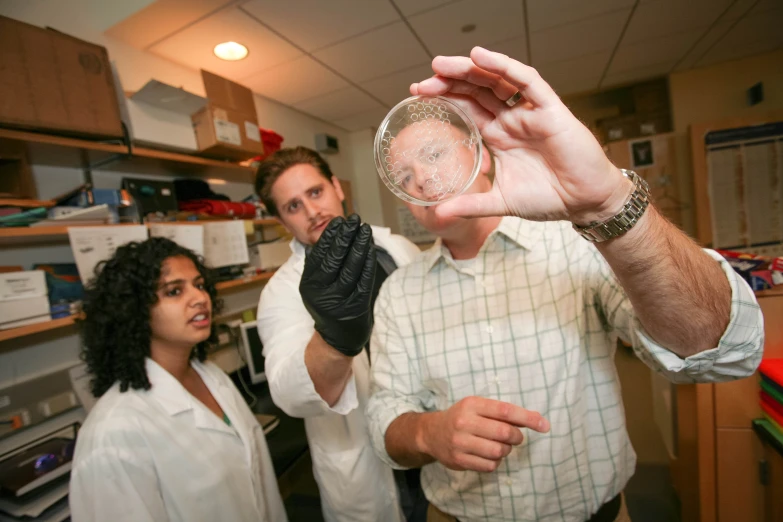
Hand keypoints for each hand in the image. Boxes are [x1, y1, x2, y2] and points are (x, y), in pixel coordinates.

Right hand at [299, 214, 376, 356]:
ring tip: (365, 229)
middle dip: (346, 235)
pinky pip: (365, 279)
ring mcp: (340, 300)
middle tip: (354, 219)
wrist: (336, 339)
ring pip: (352, 267)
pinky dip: (368, 261)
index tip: (339, 221)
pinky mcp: (357, 306)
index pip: (320, 254)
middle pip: (336, 258)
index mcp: (309, 284)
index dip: (330, 235)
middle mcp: (321, 292)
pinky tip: (371, 248)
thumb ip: (319, 263)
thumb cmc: (328, 304)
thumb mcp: (315, 285)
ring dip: (360, 245)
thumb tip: (329, 235)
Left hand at [410, 46, 631, 225]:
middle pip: (477, 90)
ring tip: (442, 64)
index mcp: (499, 136)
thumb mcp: (502, 202)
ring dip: (470, 70)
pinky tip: (481, 57)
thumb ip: (472, 206)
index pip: (468, 108)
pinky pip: (527, 81)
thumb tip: (440, 214)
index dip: (445, 98)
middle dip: (450, 82)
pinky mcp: (551, 110)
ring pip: (497, 81)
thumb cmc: (550, 198)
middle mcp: (512, 119)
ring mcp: (531, 112)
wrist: (585, 203)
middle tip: (423, 79)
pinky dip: (505, 67)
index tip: (418, 94)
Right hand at [419, 396, 548, 472]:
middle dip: (517, 437)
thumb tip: (537, 419)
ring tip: (500, 446)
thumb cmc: (462, 417)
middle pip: (505, 433)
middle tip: (516, 438)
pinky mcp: (459, 460)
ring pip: (498, 451)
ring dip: (506, 451)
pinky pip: (489, 465)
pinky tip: (488, 455)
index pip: (506, 411)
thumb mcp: (479, 407)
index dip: (528, 418)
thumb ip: (505, 413)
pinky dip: (495, 462)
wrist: (431, 433)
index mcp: (472, 404)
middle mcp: (464, 422)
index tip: (545, 425)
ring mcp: (460, 442)